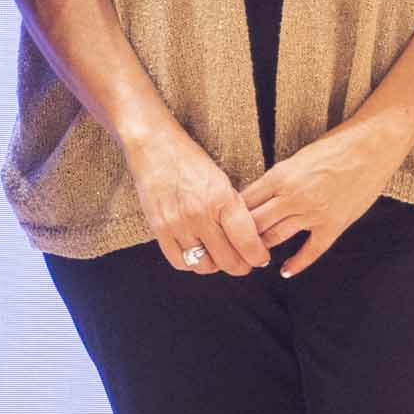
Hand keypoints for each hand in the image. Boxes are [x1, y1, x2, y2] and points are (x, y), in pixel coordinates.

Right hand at [121, 120, 275, 276]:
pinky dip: (191, 263)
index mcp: (222, 199)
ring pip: (204, 265)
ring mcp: (178, 224)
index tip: (260, 258)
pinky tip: (197, 253)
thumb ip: (234, 210)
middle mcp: (200, 215)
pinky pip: (180, 261)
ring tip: (218, 256)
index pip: (247, 242)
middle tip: (243, 262)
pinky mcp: (159, 229)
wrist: (154, 148)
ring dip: (215, 265)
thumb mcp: (222, 181)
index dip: (257, 257)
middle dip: (240, 265)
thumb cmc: (190, 161)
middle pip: (227, 260)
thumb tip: (248, 238)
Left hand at [238, 118, 401, 279]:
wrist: (373, 145)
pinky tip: (286, 271)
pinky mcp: (333, 224)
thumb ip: (278, 179)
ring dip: (262, 248)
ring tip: (252, 257)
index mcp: (279, 176)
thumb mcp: (297, 158)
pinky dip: (297, 264)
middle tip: (231, 246)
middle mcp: (292, 196)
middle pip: (254, 223)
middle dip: (240, 236)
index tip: (223, 224)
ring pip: (275, 237)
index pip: (244, 201)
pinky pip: (311, 250)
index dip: (231, 215)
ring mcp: (313, 212)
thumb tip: (258, 196)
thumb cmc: (336, 146)